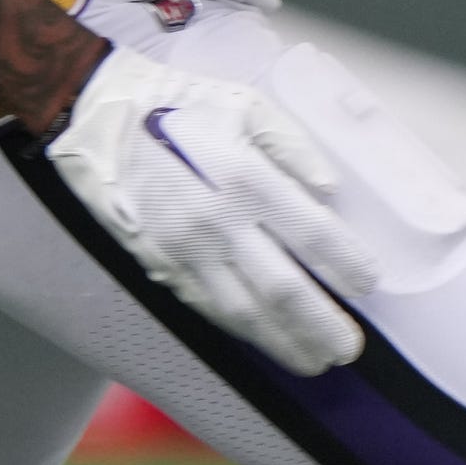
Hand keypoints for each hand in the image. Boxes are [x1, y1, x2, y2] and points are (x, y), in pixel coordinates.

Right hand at [41, 48, 378, 375]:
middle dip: (321, 326)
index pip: (312, 234)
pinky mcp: (160, 263)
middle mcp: (217, 221)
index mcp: (244, 176)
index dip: (347, 266)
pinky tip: (264, 340)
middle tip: (348, 349)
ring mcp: (185, 249)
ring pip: (243, 313)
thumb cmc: (175, 104)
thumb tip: (328, 191)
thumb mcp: (244, 103)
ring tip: (315, 361)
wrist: (96, 117)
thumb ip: (292, 146)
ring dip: (283, 343)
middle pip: (282, 290)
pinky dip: (241, 331)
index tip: (369, 284)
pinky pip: (207, 308)